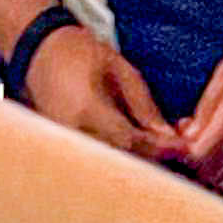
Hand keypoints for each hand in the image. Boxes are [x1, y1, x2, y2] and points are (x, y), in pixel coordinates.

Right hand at [21, 22, 182, 158]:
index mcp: (87, 110)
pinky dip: (122, 162)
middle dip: (154, 163)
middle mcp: (73, 135)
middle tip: (180, 156)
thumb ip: (143, 106)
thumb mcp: (119, 69)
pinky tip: (140, 153)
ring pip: (111, 169)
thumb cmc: (80, 54)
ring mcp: (65, 147)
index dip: (160, 148)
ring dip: (139, 165)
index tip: (183, 148)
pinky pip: (99, 164)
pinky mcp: (65, 152)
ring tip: (162, 154)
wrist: (38, 53)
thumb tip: (167, 137)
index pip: (130, 141)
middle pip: (122, 164)